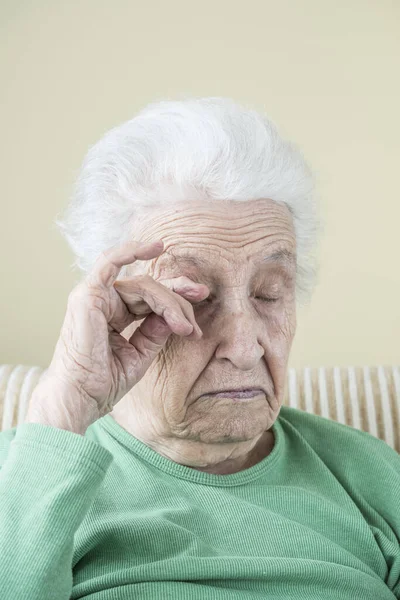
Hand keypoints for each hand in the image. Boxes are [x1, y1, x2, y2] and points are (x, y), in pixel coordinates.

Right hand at [25, 239, 209, 433]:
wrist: (81, 399)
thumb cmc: (104, 383)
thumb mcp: (140, 354)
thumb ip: (156, 330)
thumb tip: (176, 314)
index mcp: (114, 315)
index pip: (151, 296)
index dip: (177, 297)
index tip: (202, 300)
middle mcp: (104, 301)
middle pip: (151, 289)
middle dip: (180, 301)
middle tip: (195, 324)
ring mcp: (95, 296)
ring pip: (144, 285)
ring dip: (170, 302)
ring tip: (185, 327)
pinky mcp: (89, 295)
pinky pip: (110, 262)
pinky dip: (131, 251)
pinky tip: (154, 247)